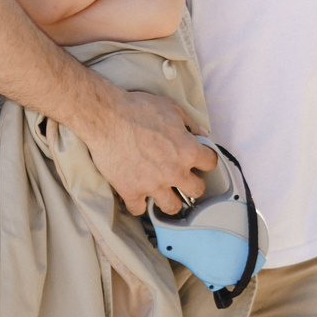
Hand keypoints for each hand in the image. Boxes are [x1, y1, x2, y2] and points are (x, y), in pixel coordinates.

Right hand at [86, 87, 216, 216]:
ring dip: (169, 199)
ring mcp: (153, 185)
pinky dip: (138, 203)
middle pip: (196, 191)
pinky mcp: (131, 192)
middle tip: (183, 177)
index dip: (205, 159)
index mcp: (187, 151)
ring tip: (163, 191)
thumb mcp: (170, 107)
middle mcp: (174, 172)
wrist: (106, 118)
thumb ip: (189, 122)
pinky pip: (139, 210)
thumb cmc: (137, 109)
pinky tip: (137, 194)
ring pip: (172, 207)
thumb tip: (201, 133)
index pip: (210, 163)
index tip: (199, 159)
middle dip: (192, 183)